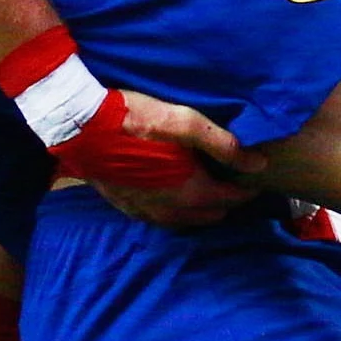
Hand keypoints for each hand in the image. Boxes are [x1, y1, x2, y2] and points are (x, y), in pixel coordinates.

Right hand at [64, 86, 264, 228]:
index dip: (247, 190)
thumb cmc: (136, 120)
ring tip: (207, 188)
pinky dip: (176, 210)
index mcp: (191, 192)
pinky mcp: (126, 207)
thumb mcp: (185, 123)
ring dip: (201, 207)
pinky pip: (161, 217)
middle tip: (232, 179)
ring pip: (186, 220)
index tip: (255, 178)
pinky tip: (173, 195)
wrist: (83, 128)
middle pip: (211, 214)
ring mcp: (146, 212)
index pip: (231, 199)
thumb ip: (224, 145)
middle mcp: (172, 210)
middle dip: (226, 200)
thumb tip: (257, 164)